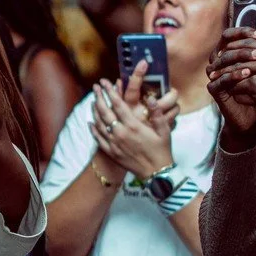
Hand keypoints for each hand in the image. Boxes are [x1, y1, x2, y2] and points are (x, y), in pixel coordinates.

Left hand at [90, 61, 175, 177]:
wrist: (156, 173)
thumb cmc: (161, 150)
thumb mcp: (164, 131)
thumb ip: (157, 114)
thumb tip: (151, 98)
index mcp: (134, 126)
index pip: (118, 105)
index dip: (110, 92)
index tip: (105, 82)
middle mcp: (121, 133)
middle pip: (105, 112)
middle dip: (99, 97)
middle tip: (95, 87)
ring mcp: (114, 143)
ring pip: (99, 124)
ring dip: (94, 111)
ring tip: (92, 101)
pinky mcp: (111, 152)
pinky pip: (98, 139)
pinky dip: (93, 129)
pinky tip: (90, 123)